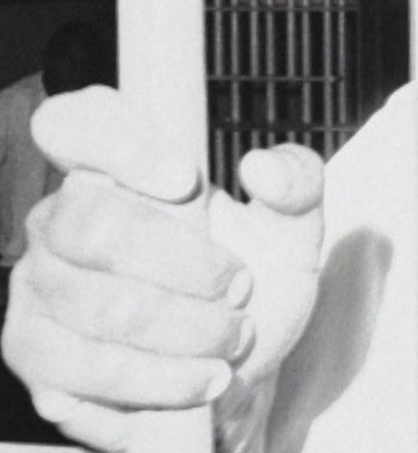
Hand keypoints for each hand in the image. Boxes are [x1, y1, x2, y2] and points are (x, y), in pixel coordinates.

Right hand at [1, 86, 323, 451]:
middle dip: (187, 267)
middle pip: (93, 228)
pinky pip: (84, 370)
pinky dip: (160, 381)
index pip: (75, 123)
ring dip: (188, 332)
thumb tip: (261, 166)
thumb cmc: (253, 284)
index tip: (185, 178)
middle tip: (240, 288)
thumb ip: (296, 184)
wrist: (236, 369)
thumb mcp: (293, 231)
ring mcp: (38, 287)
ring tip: (233, 341)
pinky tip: (200, 380)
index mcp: (116, 169)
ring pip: (102, 307)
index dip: (117, 144)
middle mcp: (61, 220)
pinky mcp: (35, 352)